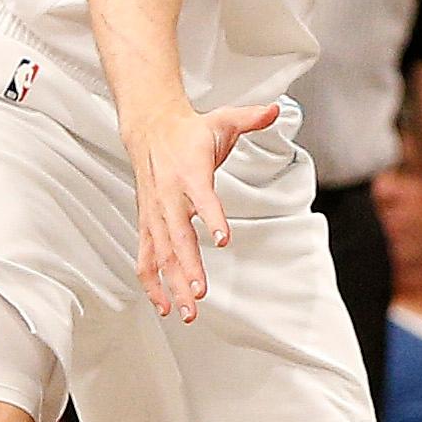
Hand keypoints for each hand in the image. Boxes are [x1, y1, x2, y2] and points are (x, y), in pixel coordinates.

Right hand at [129, 100, 282, 321]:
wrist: (149, 127)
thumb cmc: (190, 131)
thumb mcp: (223, 119)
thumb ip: (250, 118)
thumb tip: (275, 109)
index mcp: (189, 172)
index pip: (202, 197)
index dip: (212, 217)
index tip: (224, 239)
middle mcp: (168, 196)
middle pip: (177, 238)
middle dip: (187, 268)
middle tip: (201, 294)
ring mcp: (154, 213)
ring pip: (161, 255)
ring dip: (172, 284)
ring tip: (186, 312)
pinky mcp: (147, 223)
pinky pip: (146, 257)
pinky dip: (152, 282)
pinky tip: (164, 306)